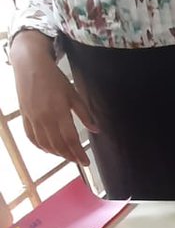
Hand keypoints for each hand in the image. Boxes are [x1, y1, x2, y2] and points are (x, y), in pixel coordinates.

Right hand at [11, 32, 95, 166]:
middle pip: (58, 145)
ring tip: (66, 156)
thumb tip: (96, 129)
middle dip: (69, 156)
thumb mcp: (73, 94)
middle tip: (78, 160)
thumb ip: (84, 114)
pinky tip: (48, 149)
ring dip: (57, 153)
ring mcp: (33, 119)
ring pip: (45, 144)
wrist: (30, 66)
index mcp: (59, 112)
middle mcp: (44, 119)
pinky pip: (32, 137)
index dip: (78, 153)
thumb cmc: (55, 79)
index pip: (70, 139)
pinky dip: (40, 146)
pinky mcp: (25, 117)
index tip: (86, 162)